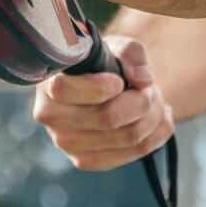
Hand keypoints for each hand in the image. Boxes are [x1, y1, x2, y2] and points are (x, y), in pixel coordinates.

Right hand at [34, 37, 173, 170]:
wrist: (99, 87)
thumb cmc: (102, 64)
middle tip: (150, 89)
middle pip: (108, 118)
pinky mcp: (83, 160)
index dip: (106, 86)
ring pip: (127, 137)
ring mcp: (64, 141)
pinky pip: (132, 154)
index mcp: (47, 83)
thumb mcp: (115, 47)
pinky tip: (159, 120)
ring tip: (155, 101)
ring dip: (153, 117)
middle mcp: (49, 115)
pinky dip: (156, 136)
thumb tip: (143, 80)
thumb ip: (131, 53)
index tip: (120, 79)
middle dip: (142, 102)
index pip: (69, 91)